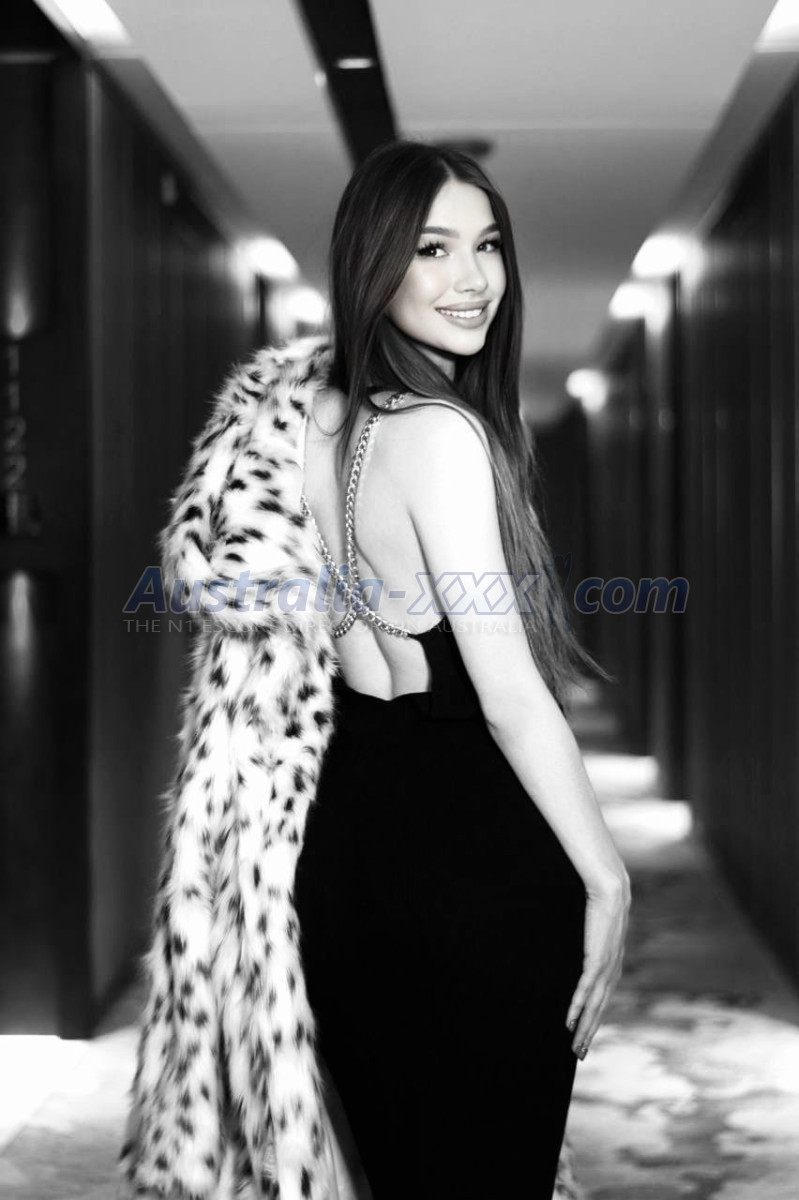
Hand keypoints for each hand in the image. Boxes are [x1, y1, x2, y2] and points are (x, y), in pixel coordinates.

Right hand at [566, 873, 629, 1058]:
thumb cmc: (604, 904)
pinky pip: (585, 989)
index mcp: (613, 965)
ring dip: (584, 1027)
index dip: (594, 1019)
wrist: (612, 890)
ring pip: (593, 1005)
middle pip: (599, 1009)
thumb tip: (589, 942)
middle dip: (589, 1032)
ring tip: (575, 1046)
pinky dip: (577, 1006)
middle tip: (579, 1053)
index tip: (584, 1036)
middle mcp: (612, 971)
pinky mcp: (597, 960)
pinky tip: (569, 1020)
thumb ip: (596, 940)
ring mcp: (606, 967)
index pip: (603, 999)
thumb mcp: (601, 928)